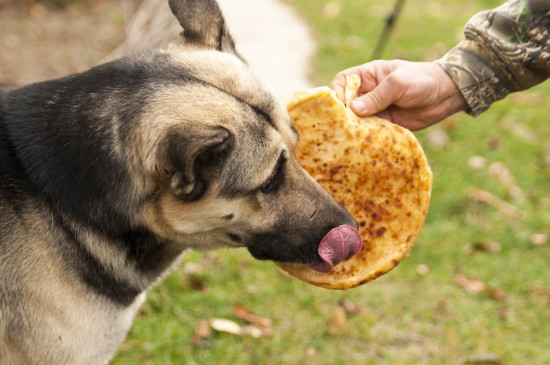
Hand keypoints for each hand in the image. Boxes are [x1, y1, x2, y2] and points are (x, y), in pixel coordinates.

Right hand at [330, 60, 467, 129]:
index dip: (337, 92)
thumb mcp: (398, 83)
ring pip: (356, 119)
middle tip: (343, 125)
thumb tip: (354, 109)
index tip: (339, 106)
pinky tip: (364, 141)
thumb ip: (377, 96)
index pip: (343, 81)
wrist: (446, 95)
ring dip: (353, 127)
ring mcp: (375, 109)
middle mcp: (368, 92)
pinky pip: (369, 130)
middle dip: (343, 114)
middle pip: (345, 103)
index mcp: (368, 75)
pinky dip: (365, 136)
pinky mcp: (384, 124)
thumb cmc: (422, 80)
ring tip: (352, 136)